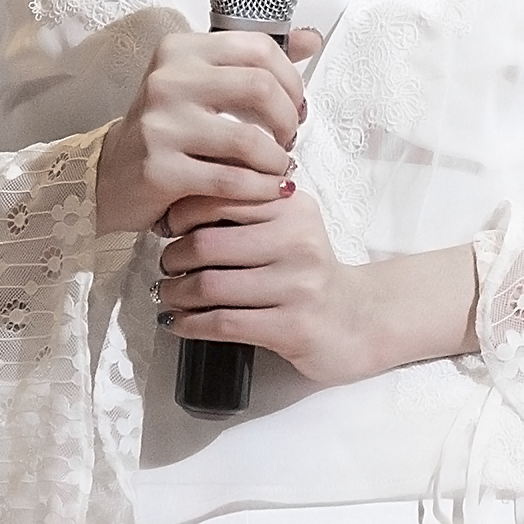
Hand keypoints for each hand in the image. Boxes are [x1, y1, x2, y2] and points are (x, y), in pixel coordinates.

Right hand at [95, 28, 321, 235]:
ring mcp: (160, 125)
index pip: (257, 48)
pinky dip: (261, 187)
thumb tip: (310, 40)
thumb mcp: (202, 81)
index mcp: (181, 50)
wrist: (109, 173)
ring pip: (248, 139)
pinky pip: (230, 179)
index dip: (291, 78)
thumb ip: (254, 60)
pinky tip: (270, 189)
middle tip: (290, 136)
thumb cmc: (166, 126)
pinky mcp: (159, 169)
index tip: (296, 103)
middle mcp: (167, 80)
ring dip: (277, 159)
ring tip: (280, 167)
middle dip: (288, 117)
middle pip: (259, 87)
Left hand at [153, 188, 376, 385]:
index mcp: (292, 206)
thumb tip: (177, 205)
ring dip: (174, 294)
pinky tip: (178, 323)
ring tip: (166, 294)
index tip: (168, 227)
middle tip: (166, 266)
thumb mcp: (289, 226)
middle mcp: (297, 241)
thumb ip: (248, 209)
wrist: (357, 320)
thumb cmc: (310, 271)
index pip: (220, 197)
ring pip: (209, 286)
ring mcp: (296, 286)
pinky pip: (223, 323)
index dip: (181, 213)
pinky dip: (189, 324)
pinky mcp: (292, 326)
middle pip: (206, 244)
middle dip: (172, 258)